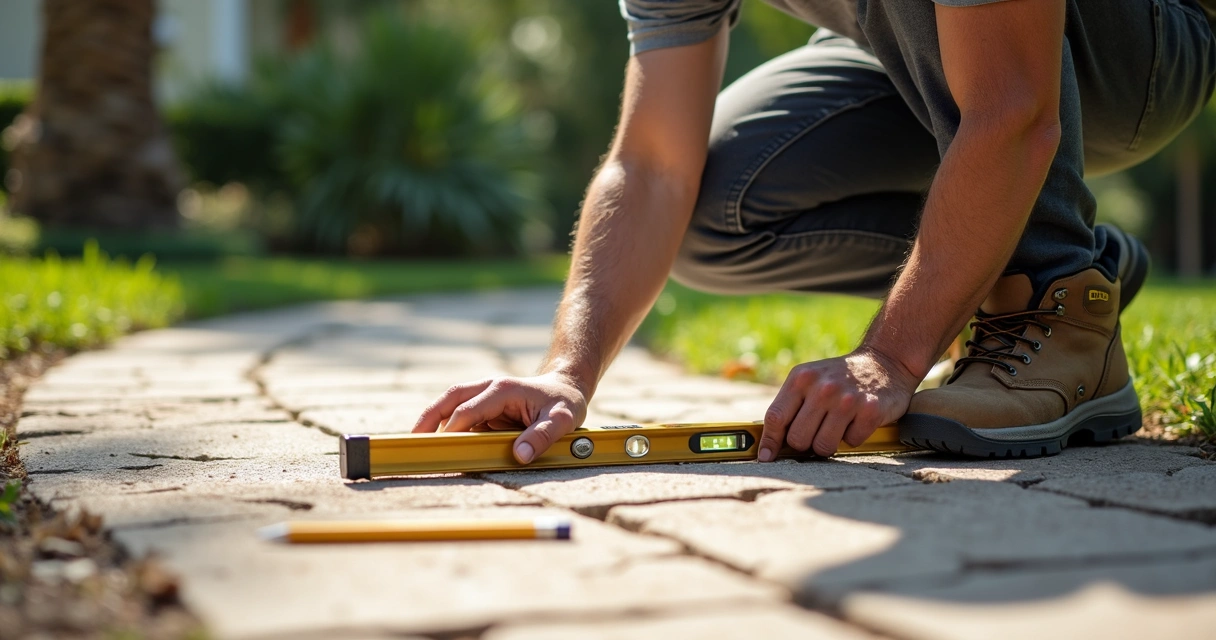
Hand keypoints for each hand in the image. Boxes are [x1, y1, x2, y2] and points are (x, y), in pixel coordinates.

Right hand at [413, 372, 588, 463]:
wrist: (567, 388)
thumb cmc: (564, 404)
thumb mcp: (562, 420)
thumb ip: (542, 436)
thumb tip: (519, 455)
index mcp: (503, 390)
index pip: (468, 410)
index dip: (451, 429)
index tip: (439, 447)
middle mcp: (489, 388)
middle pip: (450, 398)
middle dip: (428, 418)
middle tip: (412, 439)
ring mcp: (484, 395)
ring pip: (449, 402)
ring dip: (432, 419)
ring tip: (417, 441)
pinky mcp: (484, 405)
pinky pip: (460, 413)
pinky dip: (445, 425)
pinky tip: (438, 442)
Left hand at [759, 347, 919, 459]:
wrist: (883, 363)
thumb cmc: (839, 378)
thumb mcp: (809, 380)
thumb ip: (789, 407)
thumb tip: (767, 446)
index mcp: (801, 378)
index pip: (776, 417)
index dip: (769, 441)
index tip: (766, 457)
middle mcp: (823, 388)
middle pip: (797, 439)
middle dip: (805, 441)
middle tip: (818, 429)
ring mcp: (847, 399)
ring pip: (822, 446)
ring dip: (829, 443)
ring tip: (837, 425)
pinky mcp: (870, 410)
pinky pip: (851, 443)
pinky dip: (853, 437)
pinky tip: (856, 420)